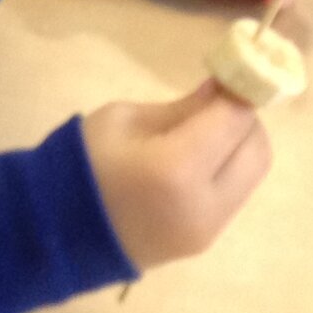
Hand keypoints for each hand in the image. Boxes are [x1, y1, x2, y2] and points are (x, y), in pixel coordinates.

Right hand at [82, 81, 269, 271]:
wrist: (55, 232)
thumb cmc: (81, 164)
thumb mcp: (124, 120)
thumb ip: (181, 108)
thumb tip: (222, 91)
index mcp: (176, 169)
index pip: (237, 119)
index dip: (241, 90)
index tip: (233, 70)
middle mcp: (204, 204)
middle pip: (257, 149)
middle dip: (244, 119)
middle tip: (215, 104)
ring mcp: (208, 230)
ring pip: (253, 174)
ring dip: (239, 146)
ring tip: (203, 134)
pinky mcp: (204, 242)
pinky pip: (234, 194)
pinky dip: (227, 170)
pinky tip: (194, 162)